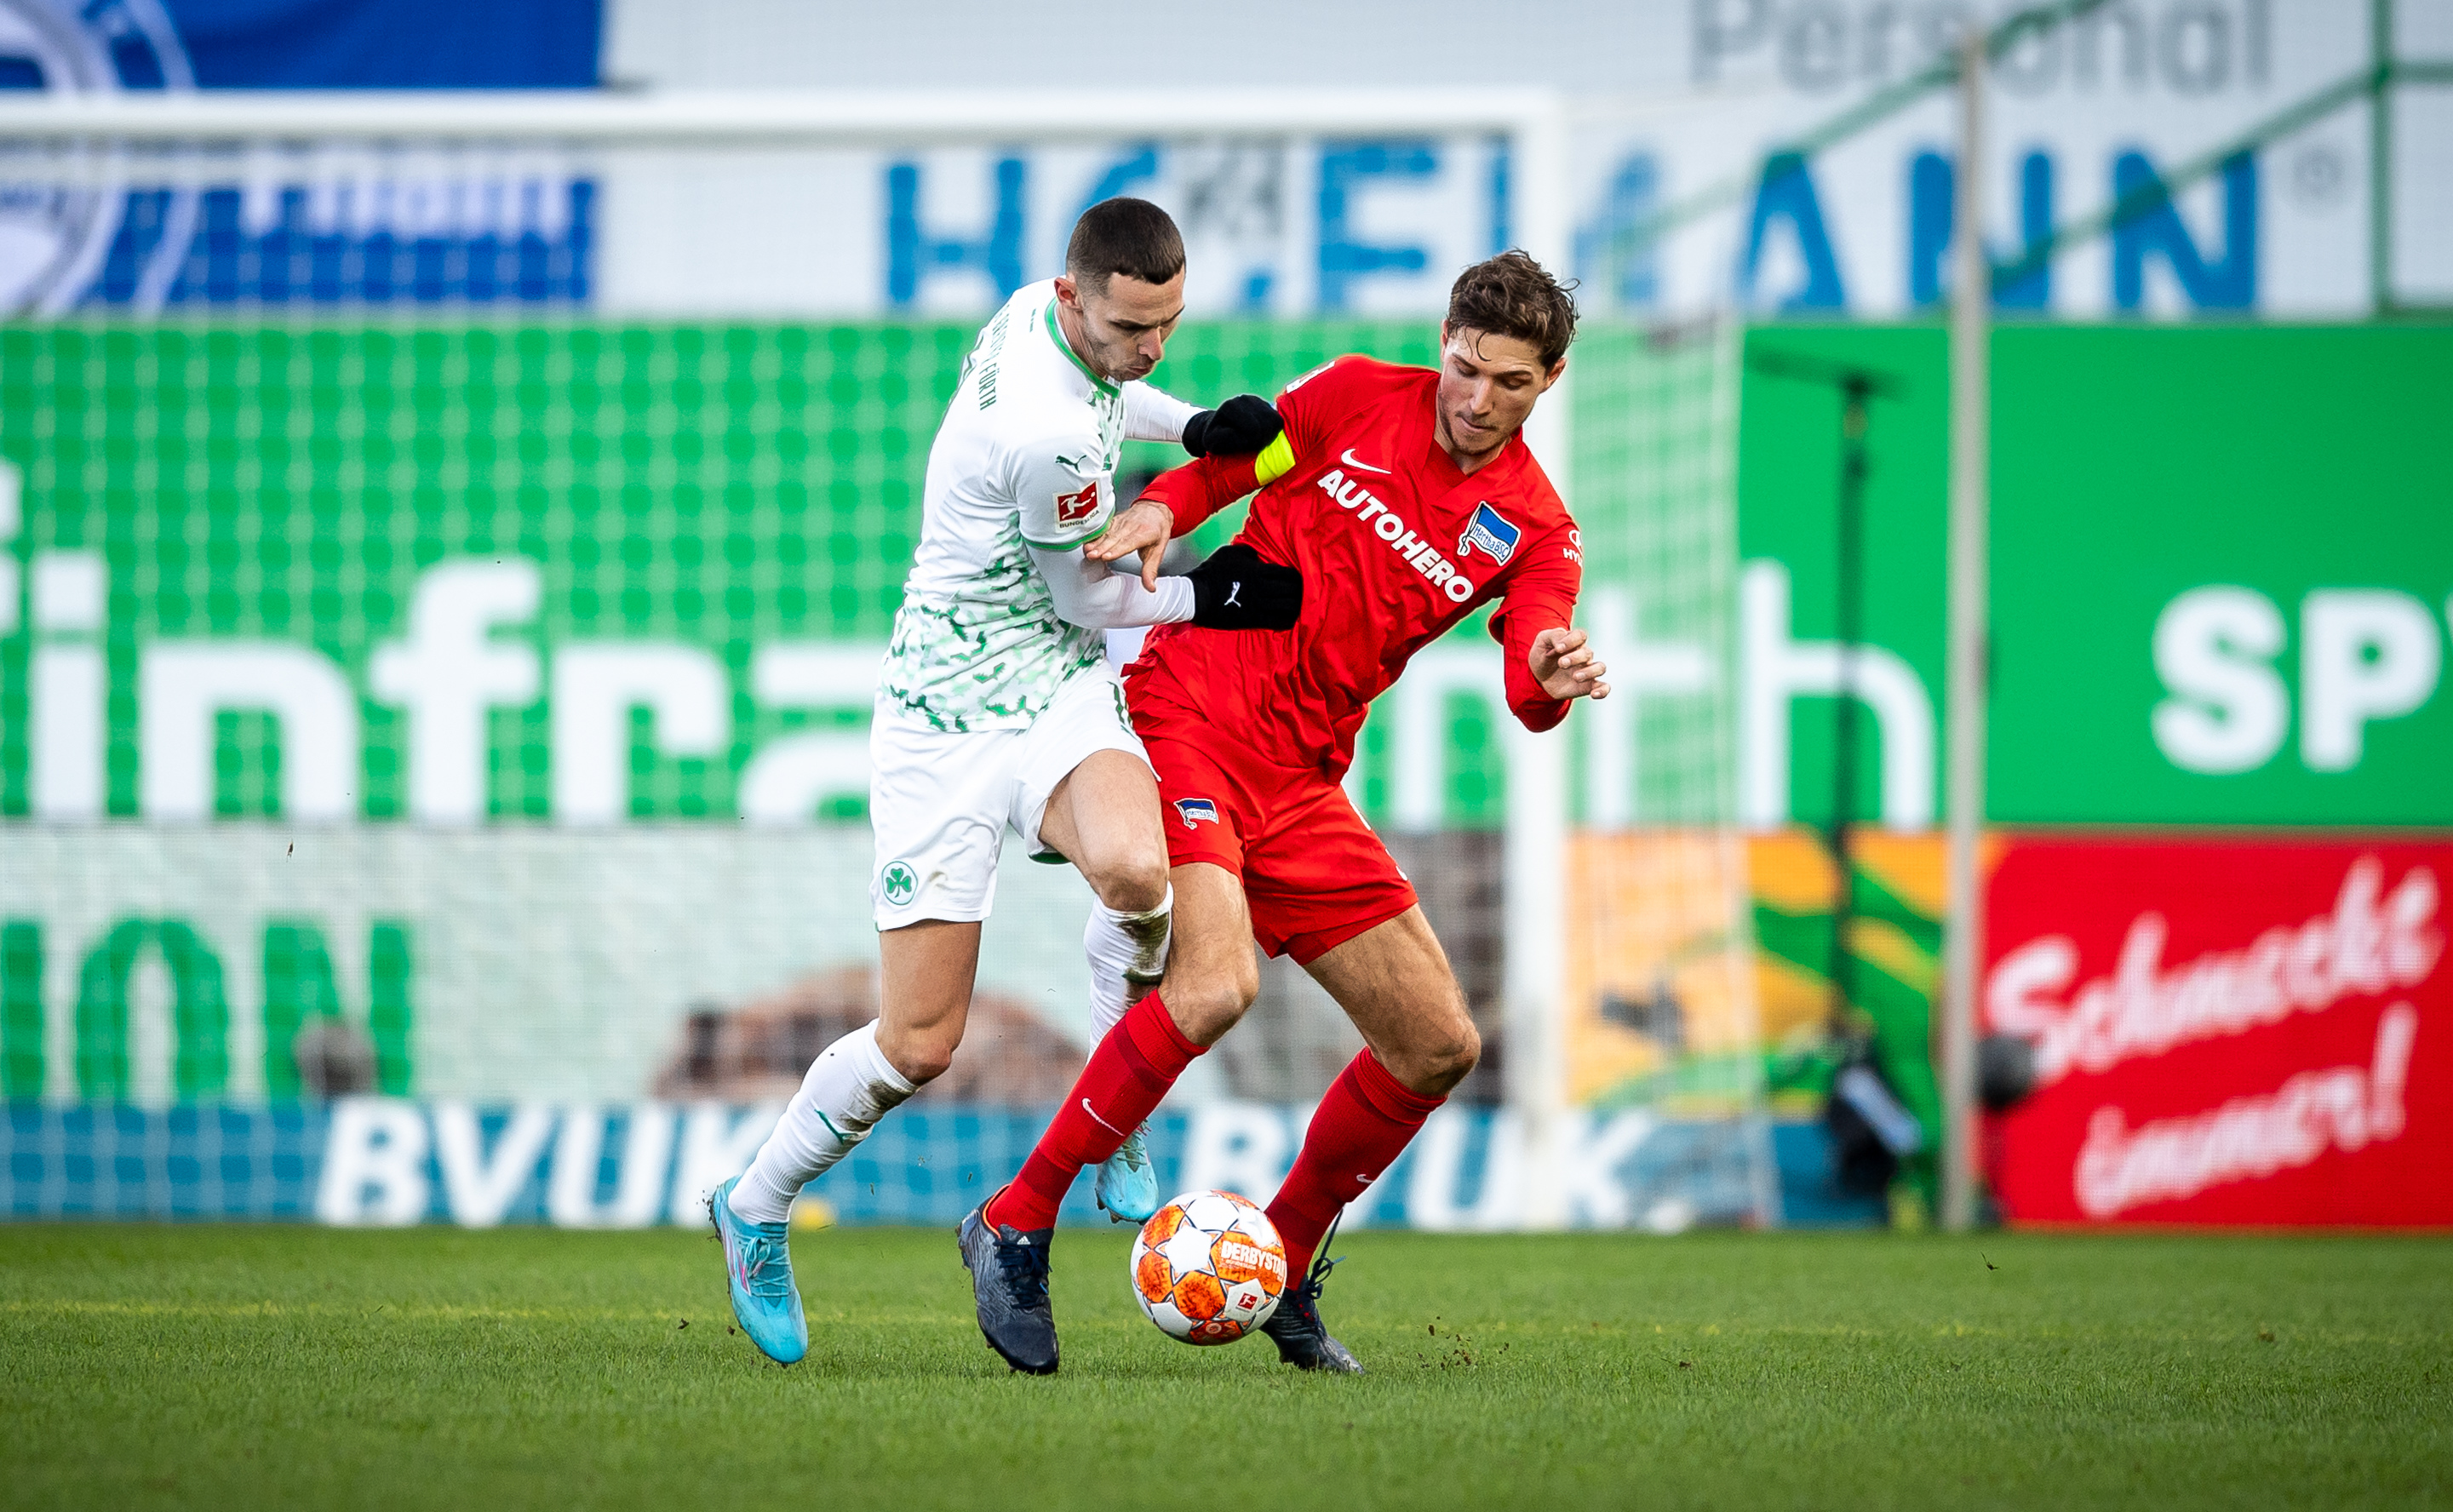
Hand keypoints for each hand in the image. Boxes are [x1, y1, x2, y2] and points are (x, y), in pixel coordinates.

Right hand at [1085, 498, 1174, 591]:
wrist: (1155, 510)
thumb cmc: (1157, 530)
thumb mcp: (1159, 551)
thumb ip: (1151, 570)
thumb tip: (1150, 587)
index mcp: (1145, 533)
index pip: (1129, 542)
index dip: (1117, 550)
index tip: (1106, 557)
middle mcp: (1131, 526)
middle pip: (1115, 538)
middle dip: (1102, 547)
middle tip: (1091, 556)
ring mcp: (1121, 522)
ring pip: (1107, 533)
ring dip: (1096, 542)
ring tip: (1087, 551)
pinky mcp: (1113, 521)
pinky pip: (1103, 529)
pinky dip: (1094, 536)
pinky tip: (1086, 542)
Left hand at [1182, 394, 1282, 456]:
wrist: (1218, 428)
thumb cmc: (1215, 438)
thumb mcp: (1212, 443)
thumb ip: (1225, 439)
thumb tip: (1244, 435)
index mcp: (1230, 407)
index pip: (1253, 428)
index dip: (1252, 443)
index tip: (1244, 448)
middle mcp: (1244, 399)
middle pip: (1267, 423)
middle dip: (1263, 440)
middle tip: (1254, 447)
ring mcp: (1257, 400)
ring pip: (1276, 421)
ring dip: (1270, 436)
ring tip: (1258, 443)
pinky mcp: (1266, 405)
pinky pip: (1279, 421)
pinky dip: (1275, 432)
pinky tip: (1264, 436)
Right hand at [1186, 543, 1302, 630]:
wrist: (1197, 596)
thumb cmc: (1213, 571)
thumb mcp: (1231, 553)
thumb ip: (1250, 552)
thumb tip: (1261, 557)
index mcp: (1259, 571)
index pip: (1289, 574)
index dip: (1297, 577)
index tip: (1296, 579)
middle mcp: (1262, 589)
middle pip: (1293, 591)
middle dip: (1300, 591)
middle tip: (1300, 593)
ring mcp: (1259, 606)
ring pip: (1290, 608)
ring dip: (1296, 606)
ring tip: (1296, 606)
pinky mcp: (1254, 620)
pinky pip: (1279, 622)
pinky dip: (1288, 620)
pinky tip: (1288, 618)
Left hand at [1530, 627, 1609, 701]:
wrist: (1540, 676)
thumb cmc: (1543, 655)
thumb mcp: (1543, 641)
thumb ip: (1554, 636)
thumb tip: (1562, 644)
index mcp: (1573, 641)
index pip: (1580, 636)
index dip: (1571, 641)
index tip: (1558, 648)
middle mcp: (1583, 655)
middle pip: (1588, 652)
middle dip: (1575, 658)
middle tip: (1561, 664)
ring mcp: (1587, 670)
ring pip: (1600, 667)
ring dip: (1590, 672)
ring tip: (1575, 677)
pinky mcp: (1588, 686)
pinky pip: (1603, 687)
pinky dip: (1603, 690)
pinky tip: (1594, 694)